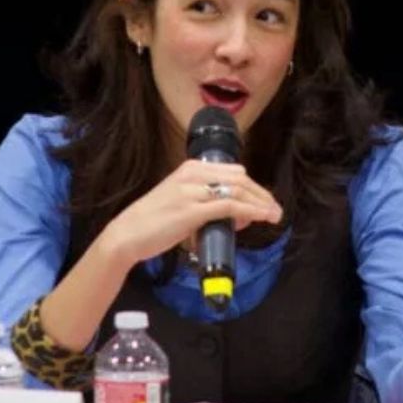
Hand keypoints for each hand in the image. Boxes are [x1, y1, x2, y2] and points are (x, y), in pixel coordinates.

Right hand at [96, 159, 283, 269]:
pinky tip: (260, 218)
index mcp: (191, 169)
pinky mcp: (192, 210)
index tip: (262, 204)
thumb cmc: (153, 222)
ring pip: (238, 191)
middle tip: (275, 210)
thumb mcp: (180, 200)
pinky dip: (249, 212)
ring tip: (273, 216)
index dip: (253, 188)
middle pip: (240, 179)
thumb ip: (203, 200)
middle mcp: (193, 175)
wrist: (127, 234)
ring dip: (260, 204)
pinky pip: (229, 207)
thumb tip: (232, 213)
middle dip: (262, 194)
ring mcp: (192, 191)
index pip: (233, 172)